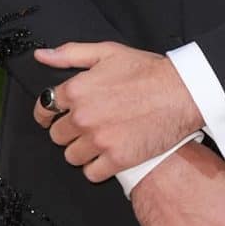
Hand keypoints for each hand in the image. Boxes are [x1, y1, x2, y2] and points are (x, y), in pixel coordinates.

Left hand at [31, 43, 202, 178]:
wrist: (183, 93)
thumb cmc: (148, 71)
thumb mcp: (107, 52)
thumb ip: (70, 54)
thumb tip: (42, 56)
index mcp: (76, 90)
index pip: (44, 108)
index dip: (47, 114)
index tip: (53, 117)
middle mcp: (83, 117)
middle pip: (57, 135)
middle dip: (69, 131)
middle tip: (87, 127)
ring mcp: (99, 140)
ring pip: (72, 156)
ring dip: (82, 151)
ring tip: (99, 141)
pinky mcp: (117, 159)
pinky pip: (91, 173)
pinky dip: (97, 168)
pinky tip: (108, 156)